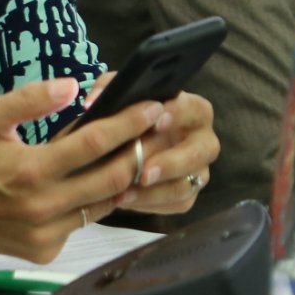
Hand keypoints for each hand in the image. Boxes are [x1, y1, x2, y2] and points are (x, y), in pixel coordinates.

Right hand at [0, 77, 160, 262]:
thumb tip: (73, 86)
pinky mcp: (45, 250)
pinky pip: (82, 225)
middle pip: (114, 178)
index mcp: (30, 168)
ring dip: (124, 180)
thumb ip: (30, 100)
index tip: (151, 107)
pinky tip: (92, 185)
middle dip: (141, 151)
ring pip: (104, 205)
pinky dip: (91, 204)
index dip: (128, 123)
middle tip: (156, 131)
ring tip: (136, 155)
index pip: (95, 143)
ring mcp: (46, 233)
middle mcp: (42, 205)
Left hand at [112, 88, 219, 215]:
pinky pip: (179, 202)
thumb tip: (92, 103)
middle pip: (200, 151)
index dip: (178, 114)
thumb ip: (108, 90)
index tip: (155, 121)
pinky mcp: (190, 192)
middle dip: (172, 162)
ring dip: (156, 190)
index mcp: (192, 110)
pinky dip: (152, 203)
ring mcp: (199, 169)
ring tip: (124, 193)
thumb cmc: (126, 115)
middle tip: (144, 171)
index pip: (195, 109)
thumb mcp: (118, 97)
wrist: (123, 146)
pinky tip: (125, 201)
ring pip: (187, 183)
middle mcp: (202, 140)